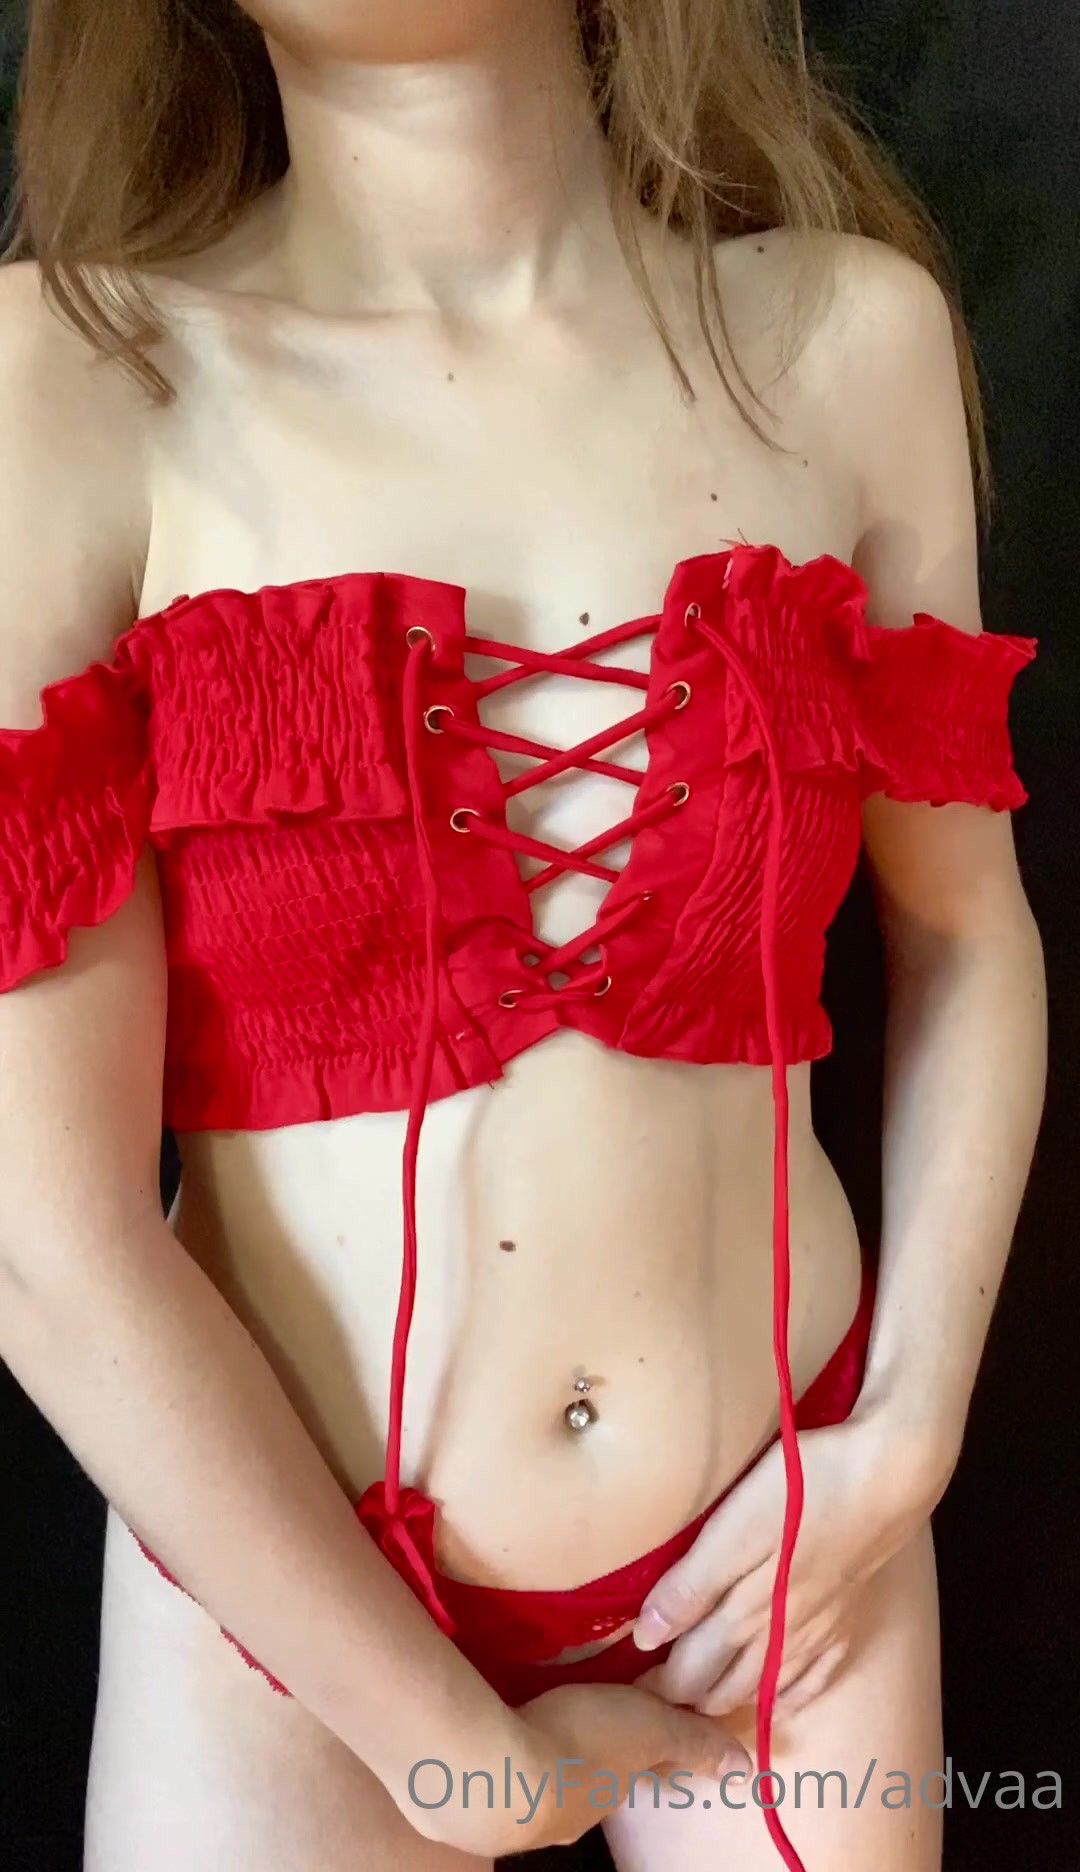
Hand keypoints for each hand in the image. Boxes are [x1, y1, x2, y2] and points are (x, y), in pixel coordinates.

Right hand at [412, 1680, 748, 1855]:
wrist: (489, 1771)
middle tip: (580, 1737)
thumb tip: (746, 1769)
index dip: (641, 1766)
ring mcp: (510, 1818)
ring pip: (534, 1786)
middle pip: (581, 1789)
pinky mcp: (465, 1803)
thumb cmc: (578, 1743)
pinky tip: (481, 1743)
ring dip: (535, 1765)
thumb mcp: (646, 1728)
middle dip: (583, 1769)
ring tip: (526, 1733)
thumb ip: (690, 1741)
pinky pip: (486, 1779)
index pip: (630, 1780)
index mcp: (602, 1797)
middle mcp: (560, 1817)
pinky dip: (492, 1761)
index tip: (646, 1757)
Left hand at [630, 1411, 947, 1721]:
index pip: (691, 1667)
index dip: (659, 1683)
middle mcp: (780, 1633)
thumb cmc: (802, 1487)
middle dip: (691, 1696)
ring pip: (768, 1683)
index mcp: (745, 1613)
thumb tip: (647, 1639)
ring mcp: (819, 1628)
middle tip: (657, 1700)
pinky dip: (794, 1695)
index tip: (631, 1690)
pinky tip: (785, 1702)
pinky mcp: (849, 1614)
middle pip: (727, 1682)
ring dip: (735, 1700)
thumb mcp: (735, 1528)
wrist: (887, 1475)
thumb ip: (693, 1585)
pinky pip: (817, 1674)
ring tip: (706, 1707)